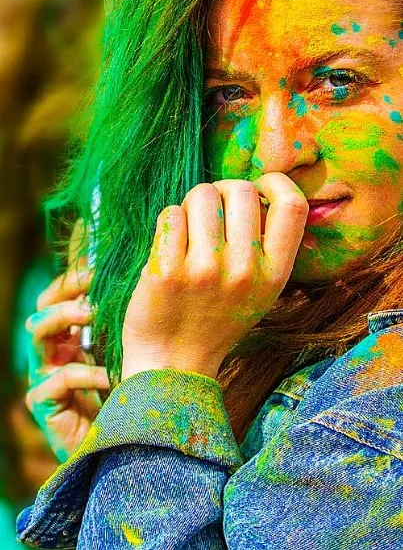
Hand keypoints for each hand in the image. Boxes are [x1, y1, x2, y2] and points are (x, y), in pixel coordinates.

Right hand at [25, 220, 109, 462]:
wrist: (126, 449)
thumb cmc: (133, 395)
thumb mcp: (132, 350)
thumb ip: (129, 322)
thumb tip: (150, 279)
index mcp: (72, 334)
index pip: (62, 293)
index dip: (77, 276)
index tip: (103, 265)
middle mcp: (54, 350)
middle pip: (44, 304)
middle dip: (68, 289)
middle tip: (96, 283)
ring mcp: (43, 374)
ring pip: (38, 330)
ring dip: (68, 316)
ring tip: (95, 314)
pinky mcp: (44, 402)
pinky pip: (59, 378)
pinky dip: (88, 373)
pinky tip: (114, 375)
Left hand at [122, 173, 307, 380]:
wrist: (171, 366)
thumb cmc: (215, 318)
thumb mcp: (259, 291)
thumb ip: (265, 246)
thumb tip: (257, 189)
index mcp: (275, 274)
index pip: (293, 205)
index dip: (275, 183)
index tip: (258, 188)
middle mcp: (244, 271)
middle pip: (240, 189)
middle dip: (222, 191)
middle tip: (210, 213)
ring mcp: (205, 271)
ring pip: (202, 195)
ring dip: (191, 204)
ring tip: (188, 231)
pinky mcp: (167, 271)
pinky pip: (170, 214)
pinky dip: (169, 220)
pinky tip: (169, 245)